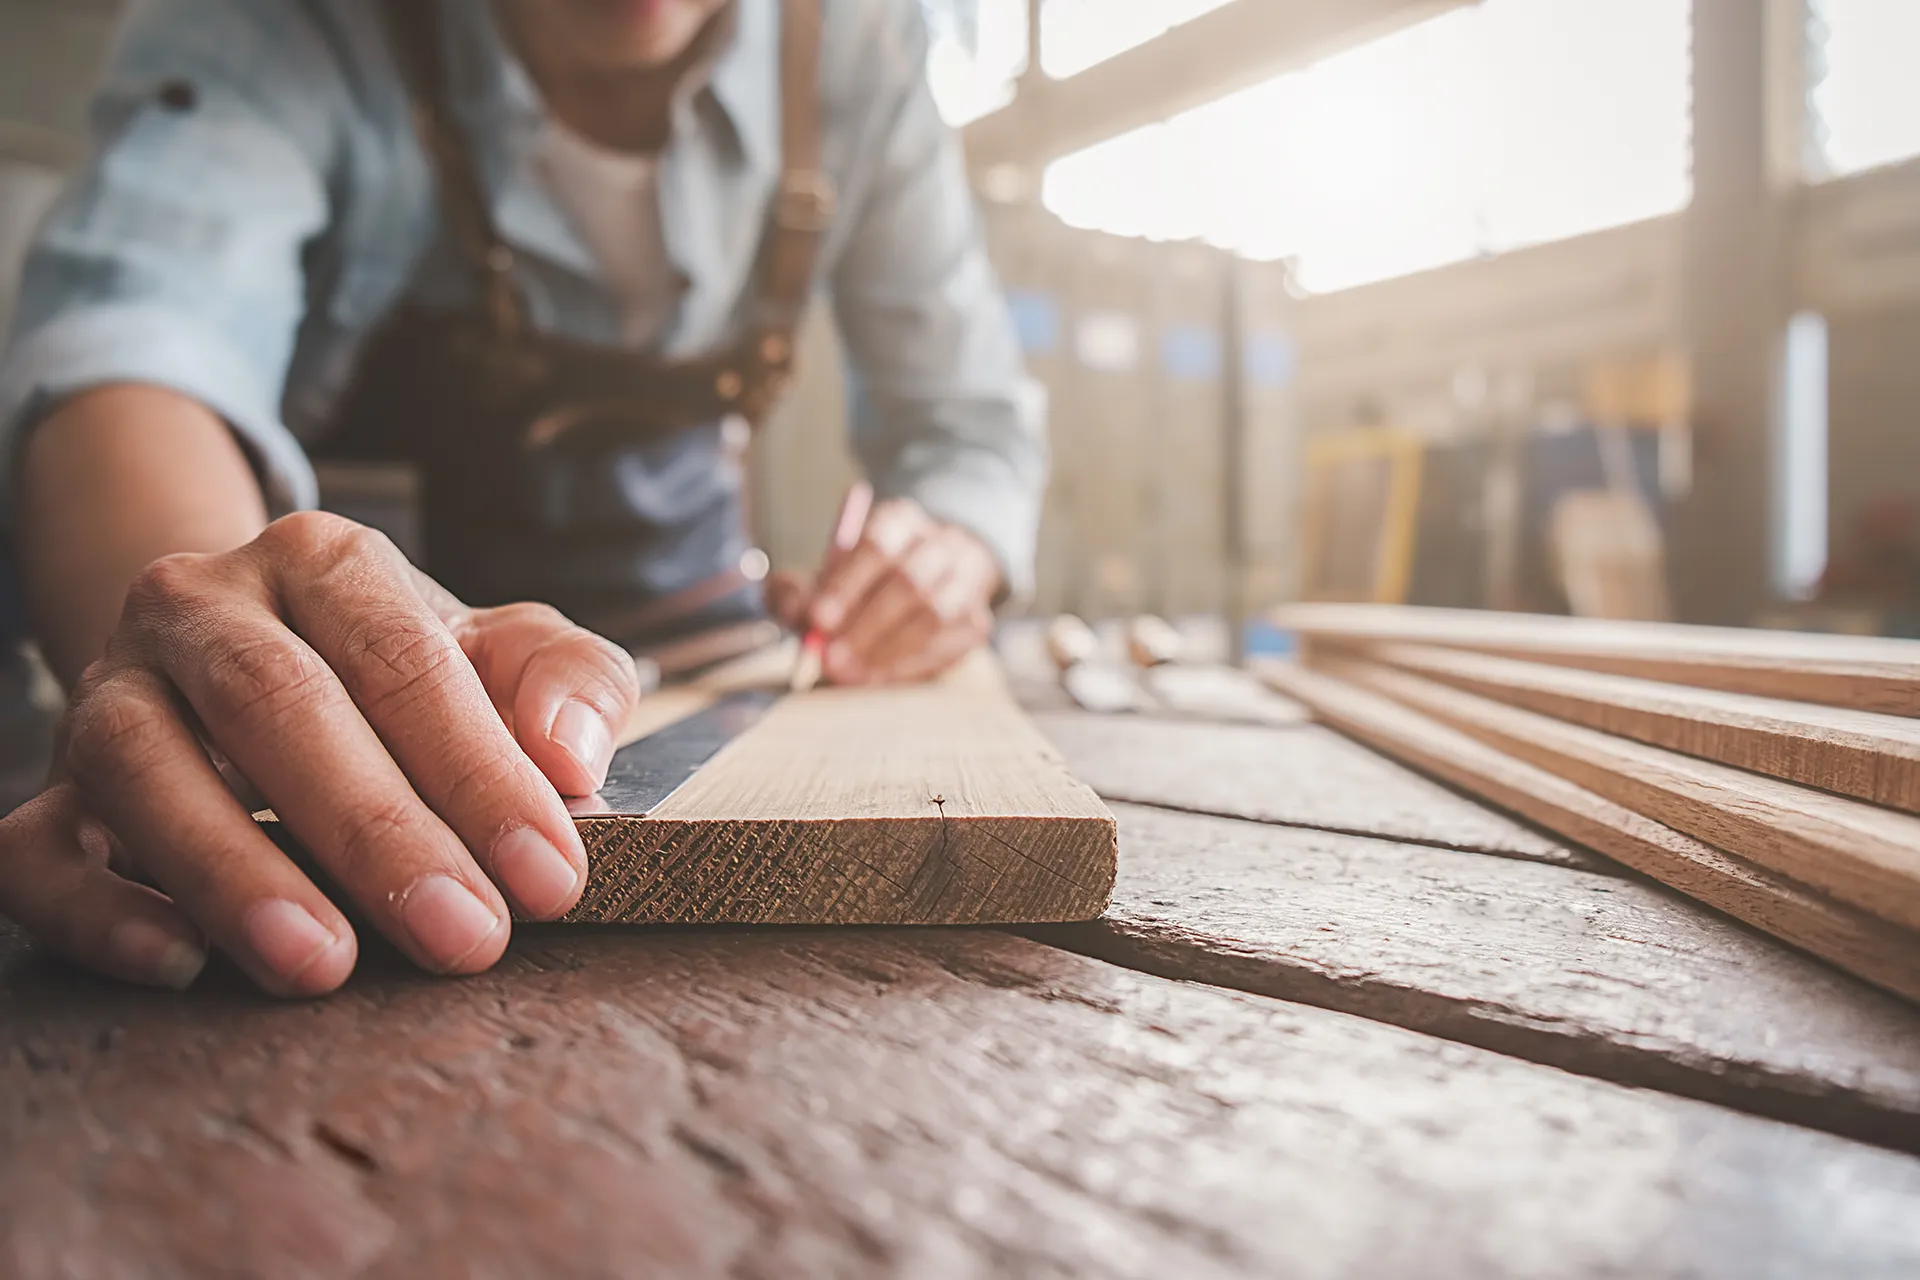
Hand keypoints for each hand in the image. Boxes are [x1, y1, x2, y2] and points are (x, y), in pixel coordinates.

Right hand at [0, 512, 640, 996]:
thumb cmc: (409, 673)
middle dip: (378, 832)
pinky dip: (97, 910)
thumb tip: (570, 753)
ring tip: (324, 964)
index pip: (404, 659)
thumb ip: (569, 680)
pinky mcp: (49, 792)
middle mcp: (201, 607)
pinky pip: (34, 848)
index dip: (480, 773)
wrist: (256, 663)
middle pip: (277, 703)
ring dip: (234, 871)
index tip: (549, 879)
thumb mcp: (507, 653)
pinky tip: (179, 962)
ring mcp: (109, 693)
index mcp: (322, 561)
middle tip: (465, 936)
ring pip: (144, 766)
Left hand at [766, 499, 998, 685]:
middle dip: (866, 625)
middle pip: (910, 580)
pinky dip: (910, 666)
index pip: (877, 545)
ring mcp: (967, 581)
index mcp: (901, 520)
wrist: (931, 578)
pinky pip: (948, 646)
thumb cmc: (866, 581)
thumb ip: (799, 590)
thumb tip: (794, 611)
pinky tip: (877, 678)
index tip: (818, 619)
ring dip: (888, 649)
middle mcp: (941, 543)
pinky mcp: (977, 620)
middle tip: (830, 659)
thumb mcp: (824, 577)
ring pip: (935, 614)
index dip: (846, 584)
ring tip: (850, 674)